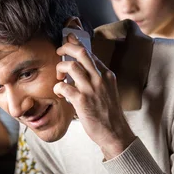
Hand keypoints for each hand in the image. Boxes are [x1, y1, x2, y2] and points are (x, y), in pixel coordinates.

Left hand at [54, 33, 135, 159]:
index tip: (67, 41)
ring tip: (59, 76)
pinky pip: (64, 87)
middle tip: (58, 51)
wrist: (115, 132)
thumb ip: (97, 79)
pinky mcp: (82, 101)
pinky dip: (57, 88)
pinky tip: (59, 92)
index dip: (76, 44)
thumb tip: (82, 69)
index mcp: (107, 74)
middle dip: (66, 47)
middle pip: (81, 53)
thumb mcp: (107, 90)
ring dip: (60, 68)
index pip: (90, 53)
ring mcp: (91, 89)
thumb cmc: (108, 113)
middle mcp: (100, 78)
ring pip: (72, 66)